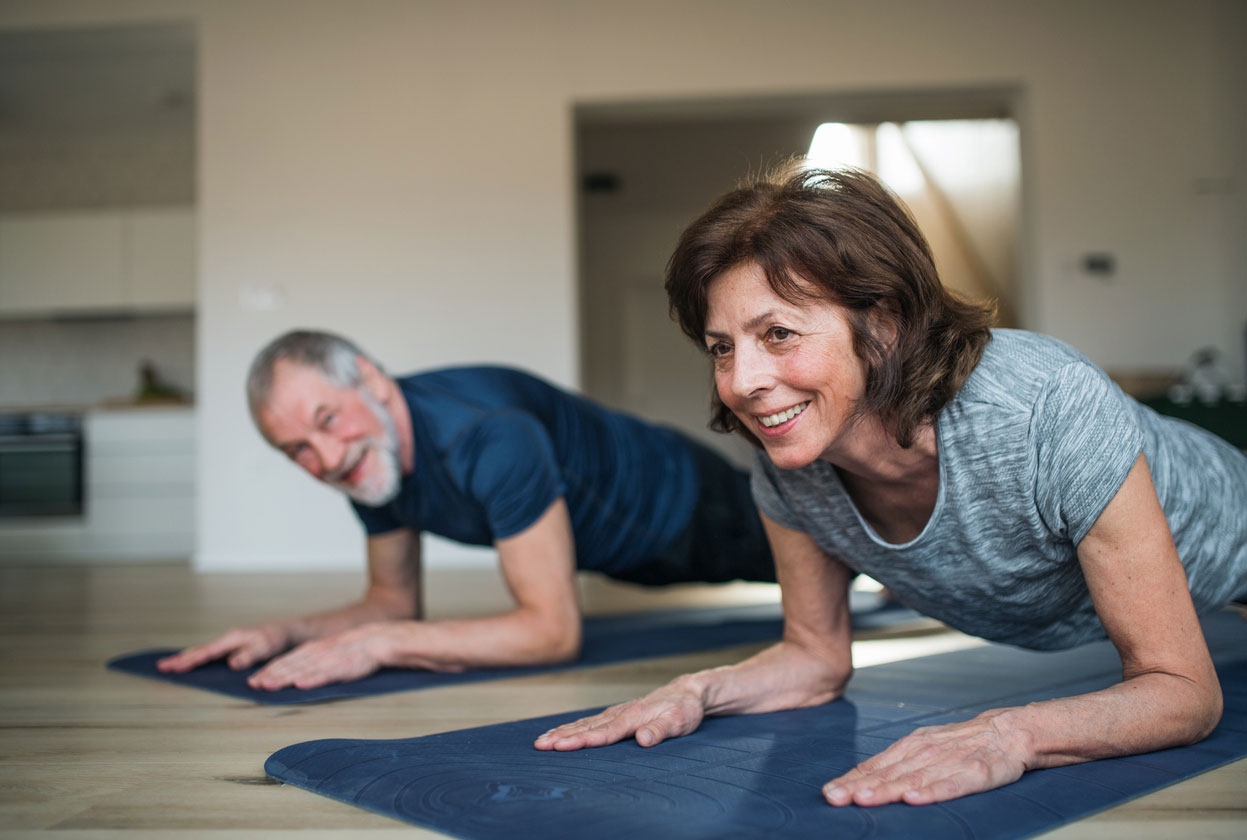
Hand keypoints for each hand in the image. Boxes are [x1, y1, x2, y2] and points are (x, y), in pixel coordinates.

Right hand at [156, 623, 290, 672]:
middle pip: (199, 650)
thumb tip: (231, 663)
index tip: (175, 667)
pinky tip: (189, 663)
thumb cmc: (275, 639)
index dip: (190, 660)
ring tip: (167, 665)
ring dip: (185, 658)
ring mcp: (227, 644)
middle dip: (179, 659)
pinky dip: (195, 658)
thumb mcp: (265, 647)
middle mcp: (226, 640)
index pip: (207, 652)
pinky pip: (208, 654)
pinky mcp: (229, 648)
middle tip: (160, 667)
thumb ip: (249, 655)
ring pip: (201, 651)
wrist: (283, 632)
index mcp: (232, 639)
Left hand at [246, 623, 392, 690]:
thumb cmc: (354, 648)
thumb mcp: (328, 650)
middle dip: (269, 675)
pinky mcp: (341, 668)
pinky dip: (311, 680)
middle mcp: (316, 654)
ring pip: (301, 670)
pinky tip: (300, 685)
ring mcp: (328, 661)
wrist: (377, 640)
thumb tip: (294, 675)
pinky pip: (324, 675)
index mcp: (312, 650)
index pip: (286, 661)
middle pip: (289, 666)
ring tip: (268, 686)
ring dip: (283, 679)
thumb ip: (312, 659)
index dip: (269, 670)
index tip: (254, 680)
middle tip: (253, 685)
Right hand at [534, 676, 705, 750]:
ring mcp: (616, 713)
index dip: (582, 741)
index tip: (562, 747)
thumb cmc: (683, 709)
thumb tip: (643, 740)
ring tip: (541, 741)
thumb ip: (660, 730)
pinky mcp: (616, 714)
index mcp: (633, 717)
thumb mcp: (679, 722)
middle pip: (586, 727)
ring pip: (584, 723)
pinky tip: (561, 732)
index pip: (604, 733)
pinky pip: (589, 721)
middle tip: (540, 746)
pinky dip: (572, 727)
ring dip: (562, 732)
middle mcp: (620, 713)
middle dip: (562, 737)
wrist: (686, 692)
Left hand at [823, 708, 1028, 806]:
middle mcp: (927, 751)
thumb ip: (896, 764)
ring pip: (914, 778)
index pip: (875, 765)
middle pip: (889, 773)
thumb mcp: (925, 746)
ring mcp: (952, 761)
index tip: (830, 792)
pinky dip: (933, 792)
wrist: (1009, 731)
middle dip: (860, 786)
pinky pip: (953, 784)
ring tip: (864, 799)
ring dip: (888, 789)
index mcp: (912, 746)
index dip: (852, 780)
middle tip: (836, 798)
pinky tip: (915, 799)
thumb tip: (860, 782)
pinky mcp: (977, 772)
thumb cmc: (961, 743)